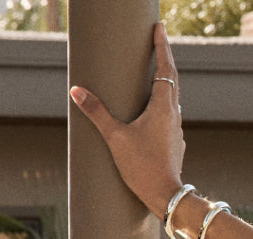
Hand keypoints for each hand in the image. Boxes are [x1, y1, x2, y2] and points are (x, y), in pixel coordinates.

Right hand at [67, 22, 187, 218]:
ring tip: (156, 66)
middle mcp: (174, 114)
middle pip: (172, 77)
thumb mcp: (115, 137)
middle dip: (165, 56)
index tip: (159, 28)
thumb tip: (76, 91)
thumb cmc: (142, 166)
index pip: (165, 68)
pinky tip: (153, 106)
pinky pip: (169, 112)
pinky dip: (162, 99)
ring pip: (172, 96)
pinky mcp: (173, 140)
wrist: (165, 195)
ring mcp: (176, 128)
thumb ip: (96, 112)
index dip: (162, 47)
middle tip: (158, 37)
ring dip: (165, 78)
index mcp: (163, 108)